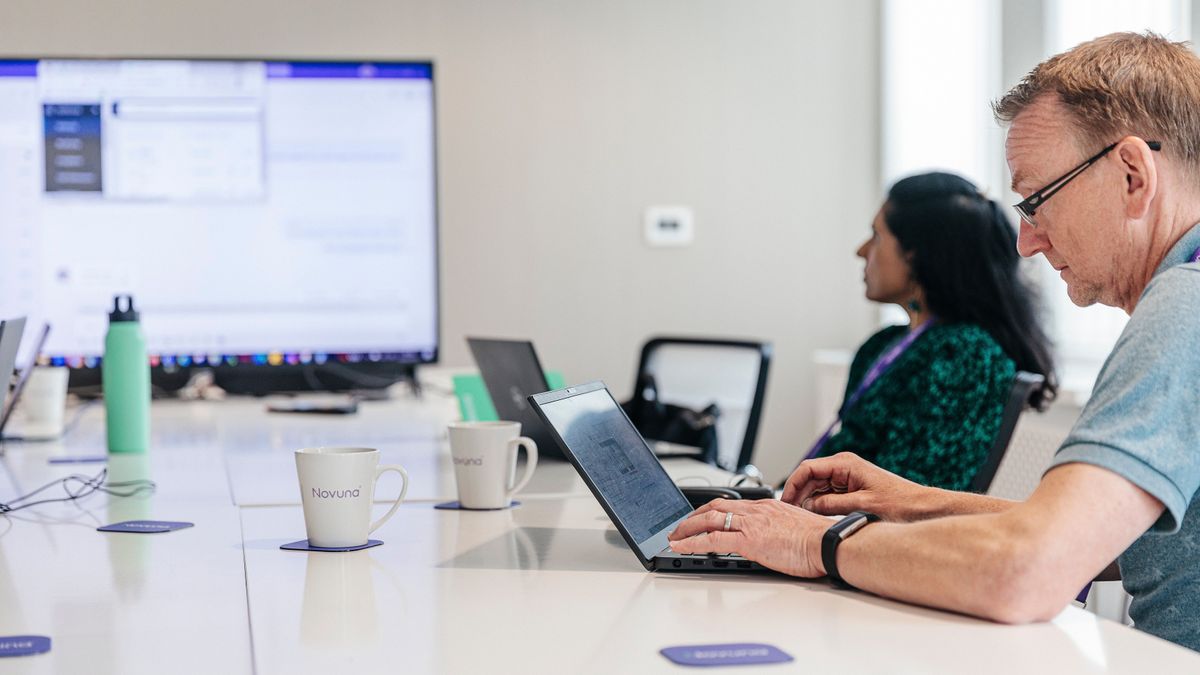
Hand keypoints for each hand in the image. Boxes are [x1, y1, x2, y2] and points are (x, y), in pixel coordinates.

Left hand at [667, 498, 831, 576]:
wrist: (828, 543)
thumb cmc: (818, 540)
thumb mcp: (793, 527)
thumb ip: (778, 528)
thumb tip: (772, 538)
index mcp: (766, 506)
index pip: (731, 503)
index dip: (710, 509)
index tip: (700, 516)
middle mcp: (755, 510)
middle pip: (714, 507)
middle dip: (692, 517)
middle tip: (679, 527)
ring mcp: (750, 523)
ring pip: (708, 520)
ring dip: (687, 529)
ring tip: (674, 537)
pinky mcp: (748, 540)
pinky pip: (712, 539)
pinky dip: (692, 542)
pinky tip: (681, 547)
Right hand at [781, 452, 928, 520]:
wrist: (921, 507)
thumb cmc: (899, 502)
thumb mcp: (861, 505)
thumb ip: (831, 505)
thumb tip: (808, 507)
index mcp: (845, 463)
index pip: (807, 468)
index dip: (793, 485)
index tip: (785, 501)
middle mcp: (844, 467)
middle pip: (809, 477)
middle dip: (798, 494)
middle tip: (789, 513)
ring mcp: (847, 477)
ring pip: (816, 486)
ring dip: (808, 500)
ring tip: (800, 517)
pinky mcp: (850, 488)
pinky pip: (827, 493)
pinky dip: (819, 504)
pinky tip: (814, 516)